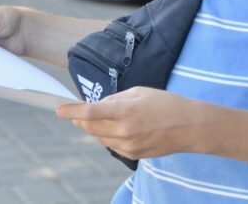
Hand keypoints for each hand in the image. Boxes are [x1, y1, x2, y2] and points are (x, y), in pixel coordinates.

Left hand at [56, 87, 201, 160]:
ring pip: (99, 138)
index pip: (90, 112)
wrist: (189, 127)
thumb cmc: (166, 103)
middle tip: (75, 113)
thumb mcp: (139, 91)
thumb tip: (98, 105)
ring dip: (93, 129)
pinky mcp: (132, 155)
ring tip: (98, 118)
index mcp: (125, 111)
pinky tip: (116, 128)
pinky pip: (111, 146)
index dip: (71, 111)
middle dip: (79, 120)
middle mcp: (124, 130)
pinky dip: (108, 137)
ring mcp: (128, 145)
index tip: (58, 109)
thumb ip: (115, 98)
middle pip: (90, 128)